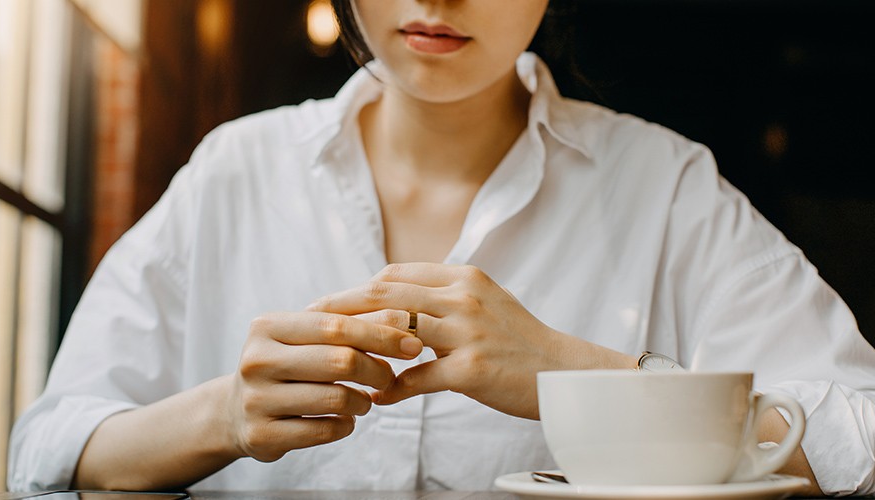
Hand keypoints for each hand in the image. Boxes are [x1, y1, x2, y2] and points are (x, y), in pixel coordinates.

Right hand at [226, 311, 423, 461]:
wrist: (233, 411)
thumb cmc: (285, 366)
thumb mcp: (301, 339)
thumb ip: (343, 328)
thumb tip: (407, 325)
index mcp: (268, 326)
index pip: (336, 325)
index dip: (381, 333)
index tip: (414, 344)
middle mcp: (257, 360)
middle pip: (341, 360)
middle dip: (378, 370)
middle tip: (390, 378)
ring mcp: (256, 399)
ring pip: (336, 397)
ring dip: (363, 402)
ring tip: (365, 401)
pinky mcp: (262, 435)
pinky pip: (324, 430)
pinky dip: (345, 425)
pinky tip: (345, 420)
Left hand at [307, 263, 598, 419]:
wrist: (564, 372)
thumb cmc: (520, 341)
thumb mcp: (484, 303)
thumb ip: (443, 297)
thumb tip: (396, 301)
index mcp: (463, 277)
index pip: (395, 275)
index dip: (356, 289)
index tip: (329, 303)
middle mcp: (463, 297)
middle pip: (385, 295)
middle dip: (341, 309)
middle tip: (310, 324)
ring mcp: (467, 332)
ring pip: (395, 331)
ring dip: (360, 347)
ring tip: (334, 360)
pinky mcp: (471, 368)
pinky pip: (417, 377)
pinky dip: (393, 388)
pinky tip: (378, 397)